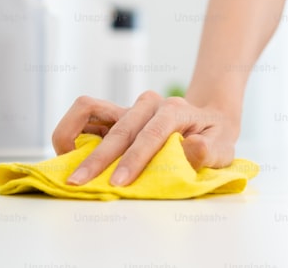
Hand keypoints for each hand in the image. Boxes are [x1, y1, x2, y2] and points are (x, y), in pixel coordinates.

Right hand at [52, 91, 239, 185]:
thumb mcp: (222, 148)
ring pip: (90, 109)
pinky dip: (72, 129)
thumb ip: (208, 151)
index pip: (150, 134)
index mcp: (175, 110)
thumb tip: (192, 147)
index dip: (133, 159)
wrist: (208, 119)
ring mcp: (129, 107)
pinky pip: (86, 113)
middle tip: (78, 183)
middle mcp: (148, 104)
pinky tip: (69, 153)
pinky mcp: (116, 114)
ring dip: (73, 135)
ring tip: (65, 163)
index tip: (118, 183)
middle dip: (97, 158)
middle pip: (118, 129)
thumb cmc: (214, 137)